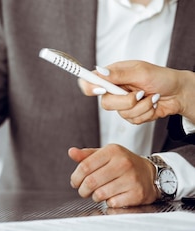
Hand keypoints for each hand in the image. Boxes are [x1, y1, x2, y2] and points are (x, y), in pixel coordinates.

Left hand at [68, 144, 157, 206]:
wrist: (149, 173)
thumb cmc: (123, 164)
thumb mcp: (106, 155)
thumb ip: (86, 155)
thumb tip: (71, 152)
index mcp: (113, 151)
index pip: (84, 166)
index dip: (75, 177)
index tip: (75, 182)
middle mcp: (123, 163)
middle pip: (90, 181)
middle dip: (83, 190)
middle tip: (84, 191)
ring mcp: (132, 178)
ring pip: (100, 194)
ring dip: (95, 197)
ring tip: (98, 193)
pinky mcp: (137, 193)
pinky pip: (112, 203)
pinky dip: (108, 202)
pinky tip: (113, 197)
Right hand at [77, 60, 194, 123]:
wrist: (178, 93)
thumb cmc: (162, 77)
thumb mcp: (141, 72)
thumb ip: (118, 74)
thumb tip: (100, 72)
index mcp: (112, 76)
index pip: (89, 82)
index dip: (90, 87)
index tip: (101, 90)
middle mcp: (115, 90)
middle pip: (105, 103)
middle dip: (126, 101)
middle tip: (140, 94)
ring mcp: (122, 104)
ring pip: (121, 113)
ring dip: (141, 107)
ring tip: (151, 97)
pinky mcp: (131, 115)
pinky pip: (132, 120)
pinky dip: (146, 113)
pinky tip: (152, 104)